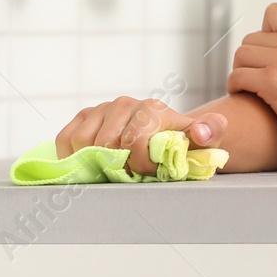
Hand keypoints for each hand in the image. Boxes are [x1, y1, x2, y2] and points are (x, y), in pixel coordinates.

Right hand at [54, 96, 226, 177]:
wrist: (165, 133)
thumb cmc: (180, 142)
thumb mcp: (202, 139)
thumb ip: (210, 133)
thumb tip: (201, 132)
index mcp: (151, 109)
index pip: (133, 141)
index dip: (138, 165)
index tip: (147, 172)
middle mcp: (125, 104)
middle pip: (105, 145)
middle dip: (117, 166)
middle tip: (129, 172)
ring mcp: (102, 108)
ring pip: (83, 142)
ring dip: (94, 162)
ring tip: (113, 167)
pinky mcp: (84, 116)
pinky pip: (67, 140)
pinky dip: (72, 156)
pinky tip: (91, 162)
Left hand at [227, 3, 276, 147]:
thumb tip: (266, 47)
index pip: (273, 12)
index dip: (264, 31)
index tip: (268, 53)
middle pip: (249, 39)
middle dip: (248, 59)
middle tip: (254, 75)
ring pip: (240, 56)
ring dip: (239, 71)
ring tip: (247, 85)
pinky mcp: (271, 81)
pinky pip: (237, 76)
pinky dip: (234, 86)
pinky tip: (243, 94)